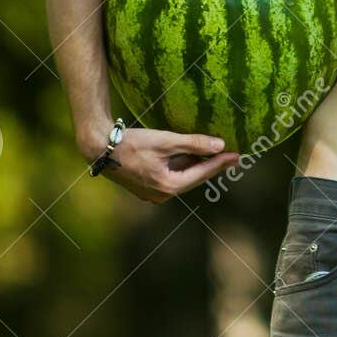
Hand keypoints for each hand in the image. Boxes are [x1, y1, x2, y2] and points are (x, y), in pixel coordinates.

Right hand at [84, 127, 240, 203]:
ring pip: (182, 178)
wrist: (99, 148)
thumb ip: (194, 144)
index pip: (202, 174)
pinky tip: (191, 158)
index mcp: (168, 186)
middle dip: (212, 167)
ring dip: (197, 167)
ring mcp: (153, 194)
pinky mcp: (146, 188)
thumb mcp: (165, 141)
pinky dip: (182, 168)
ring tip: (215, 156)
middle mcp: (162, 195)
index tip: (237, 155)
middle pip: (193, 179)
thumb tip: (220, 145)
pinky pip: (171, 178)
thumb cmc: (131, 143)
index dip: (220, 164)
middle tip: (232, 157)